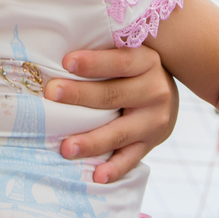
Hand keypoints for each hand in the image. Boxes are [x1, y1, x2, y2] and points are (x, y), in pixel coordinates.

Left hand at [43, 44, 178, 183]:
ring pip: (120, 132)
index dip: (93, 62)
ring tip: (66, 148)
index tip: (65, 61)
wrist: (166, 92)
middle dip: (80, 95)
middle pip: (113, 95)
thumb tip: (59, 41)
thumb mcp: (129, 50)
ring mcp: (155, 121)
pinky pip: (132, 159)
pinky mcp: (152, 143)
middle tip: (51, 94)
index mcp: (147, 61)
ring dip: (92, 141)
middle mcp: (155, 91)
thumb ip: (104, 48)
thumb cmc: (133, 67)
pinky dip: (115, 169)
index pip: (119, 61)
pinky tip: (97, 176)